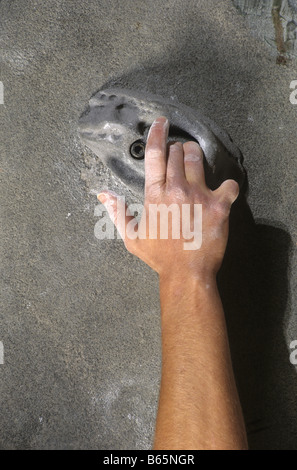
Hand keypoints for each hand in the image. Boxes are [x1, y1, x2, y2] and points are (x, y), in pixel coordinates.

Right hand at [97, 117, 238, 282]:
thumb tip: (103, 194)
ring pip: (198, 159)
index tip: (161, 122)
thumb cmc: (160, 256)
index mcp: (155, 195)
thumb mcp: (132, 236)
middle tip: (179, 155)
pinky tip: (223, 192)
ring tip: (195, 161)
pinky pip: (229, 184)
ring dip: (196, 156)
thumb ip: (117, 212)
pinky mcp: (219, 205)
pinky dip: (228, 186)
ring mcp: (198, 195)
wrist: (187, 273)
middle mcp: (176, 190)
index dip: (157, 133)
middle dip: (178, 150)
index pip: (154, 154)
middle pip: (178, 152)